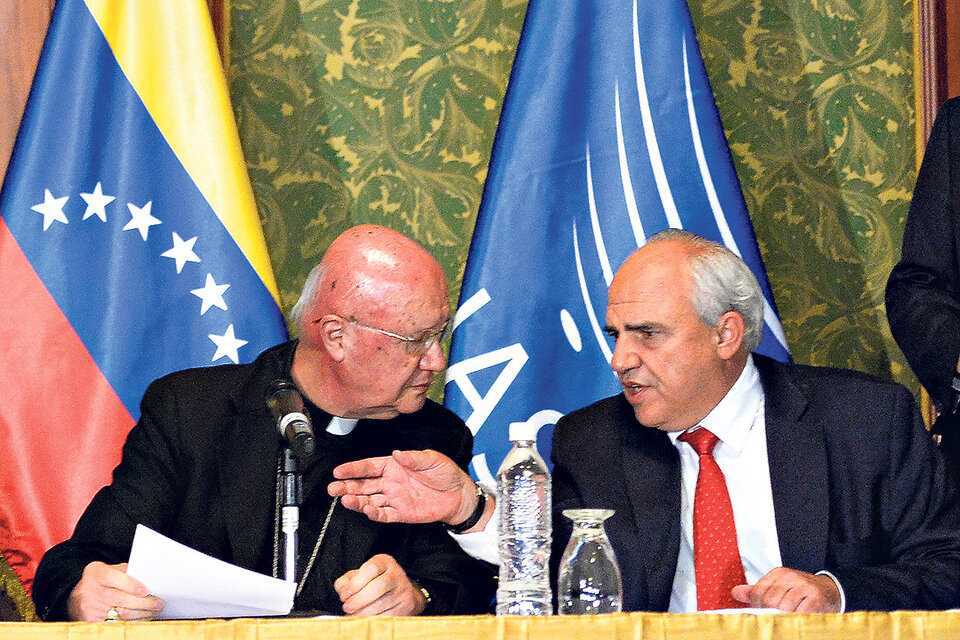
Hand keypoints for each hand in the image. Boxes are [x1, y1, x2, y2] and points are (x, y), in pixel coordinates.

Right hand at [65, 561, 164, 621]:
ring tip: (155, 610)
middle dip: (143, 603)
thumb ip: (125, 571)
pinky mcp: (91, 622)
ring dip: (142, 613)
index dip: (130, 584)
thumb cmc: (100, 580)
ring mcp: (89, 608)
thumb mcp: (108, 569)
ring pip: (120, 614)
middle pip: (120, 599)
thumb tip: (148, 579)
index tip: (146, 590)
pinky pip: (116, 623)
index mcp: (96, 573)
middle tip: (158, 603)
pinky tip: (143, 617)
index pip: (113, 578)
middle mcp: (90, 591)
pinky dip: (133, 621)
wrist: (76, 596)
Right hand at [329, 449, 477, 525]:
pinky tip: (365, 510)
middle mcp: (391, 482)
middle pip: (364, 484)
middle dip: (347, 486)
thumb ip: (413, 457)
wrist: (459, 495)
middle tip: (332, 488)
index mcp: (394, 466)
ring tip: (345, 500)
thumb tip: (398, 453)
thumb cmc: (446, 473)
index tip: (338, 471)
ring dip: (357, 501)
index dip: (353, 469)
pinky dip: (373, 513)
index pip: (369, 466)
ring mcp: (395, 499)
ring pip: (370, 500)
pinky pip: (384, 514)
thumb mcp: (432, 459)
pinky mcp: (401, 514)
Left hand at [334, 554, 426, 615]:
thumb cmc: (375, 582)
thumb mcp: (360, 576)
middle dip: (358, 600)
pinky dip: (373, 620)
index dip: (355, 584)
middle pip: (377, 587)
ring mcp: (404, 589)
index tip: (344, 596)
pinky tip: (363, 619)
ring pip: (382, 603)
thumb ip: (346, 581)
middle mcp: (396, 573)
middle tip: (347, 607)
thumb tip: (342, 592)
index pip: (371, 569)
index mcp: (384, 562)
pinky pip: (388, 615)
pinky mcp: (407, 605)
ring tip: (353, 614)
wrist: (401, 592)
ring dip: (363, 612)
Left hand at [731, 567, 841, 612]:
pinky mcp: (815, 597)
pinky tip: (797, 620)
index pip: (758, 591)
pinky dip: (796, 619)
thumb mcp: (778, 587)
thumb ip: (757, 591)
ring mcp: (803, 586)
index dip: (756, 606)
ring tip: (787, 619)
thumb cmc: (800, 593)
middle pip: (769, 600)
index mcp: (778, 573)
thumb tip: (735, 592)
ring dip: (784, 618)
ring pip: (783, 608)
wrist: (831, 591)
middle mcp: (790, 576)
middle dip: (770, 613)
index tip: (761, 614)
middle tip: (775, 620)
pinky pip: (799, 613)